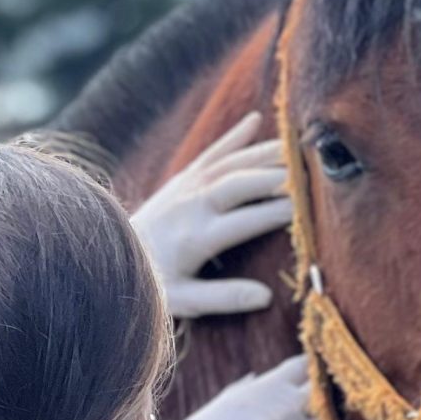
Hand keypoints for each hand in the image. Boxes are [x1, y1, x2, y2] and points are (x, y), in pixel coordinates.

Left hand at [129, 114, 294, 318]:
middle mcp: (193, 205)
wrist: (109, 254)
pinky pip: (212, 152)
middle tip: (312, 173)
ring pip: (232, 163)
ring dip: (266, 154)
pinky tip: (258, 119)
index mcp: (197, 236)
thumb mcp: (185, 300)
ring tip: (300, 149)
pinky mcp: (182, 177)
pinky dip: (235, 135)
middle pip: (241, 183)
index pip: (246, 221)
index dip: (278, 214)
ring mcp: (187, 186)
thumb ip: (224, 297)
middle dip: (277, 176)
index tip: (308, 211)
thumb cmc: (152, 283)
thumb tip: (265, 297)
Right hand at [151, 356, 327, 419]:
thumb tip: (262, 378)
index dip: (313, 370)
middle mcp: (276, 416)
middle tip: (320, 403)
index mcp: (257, 393)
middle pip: (322, 394)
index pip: (305, 366)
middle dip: (322, 396)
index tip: (315, 375)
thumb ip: (247, 392)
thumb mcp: (217, 409)